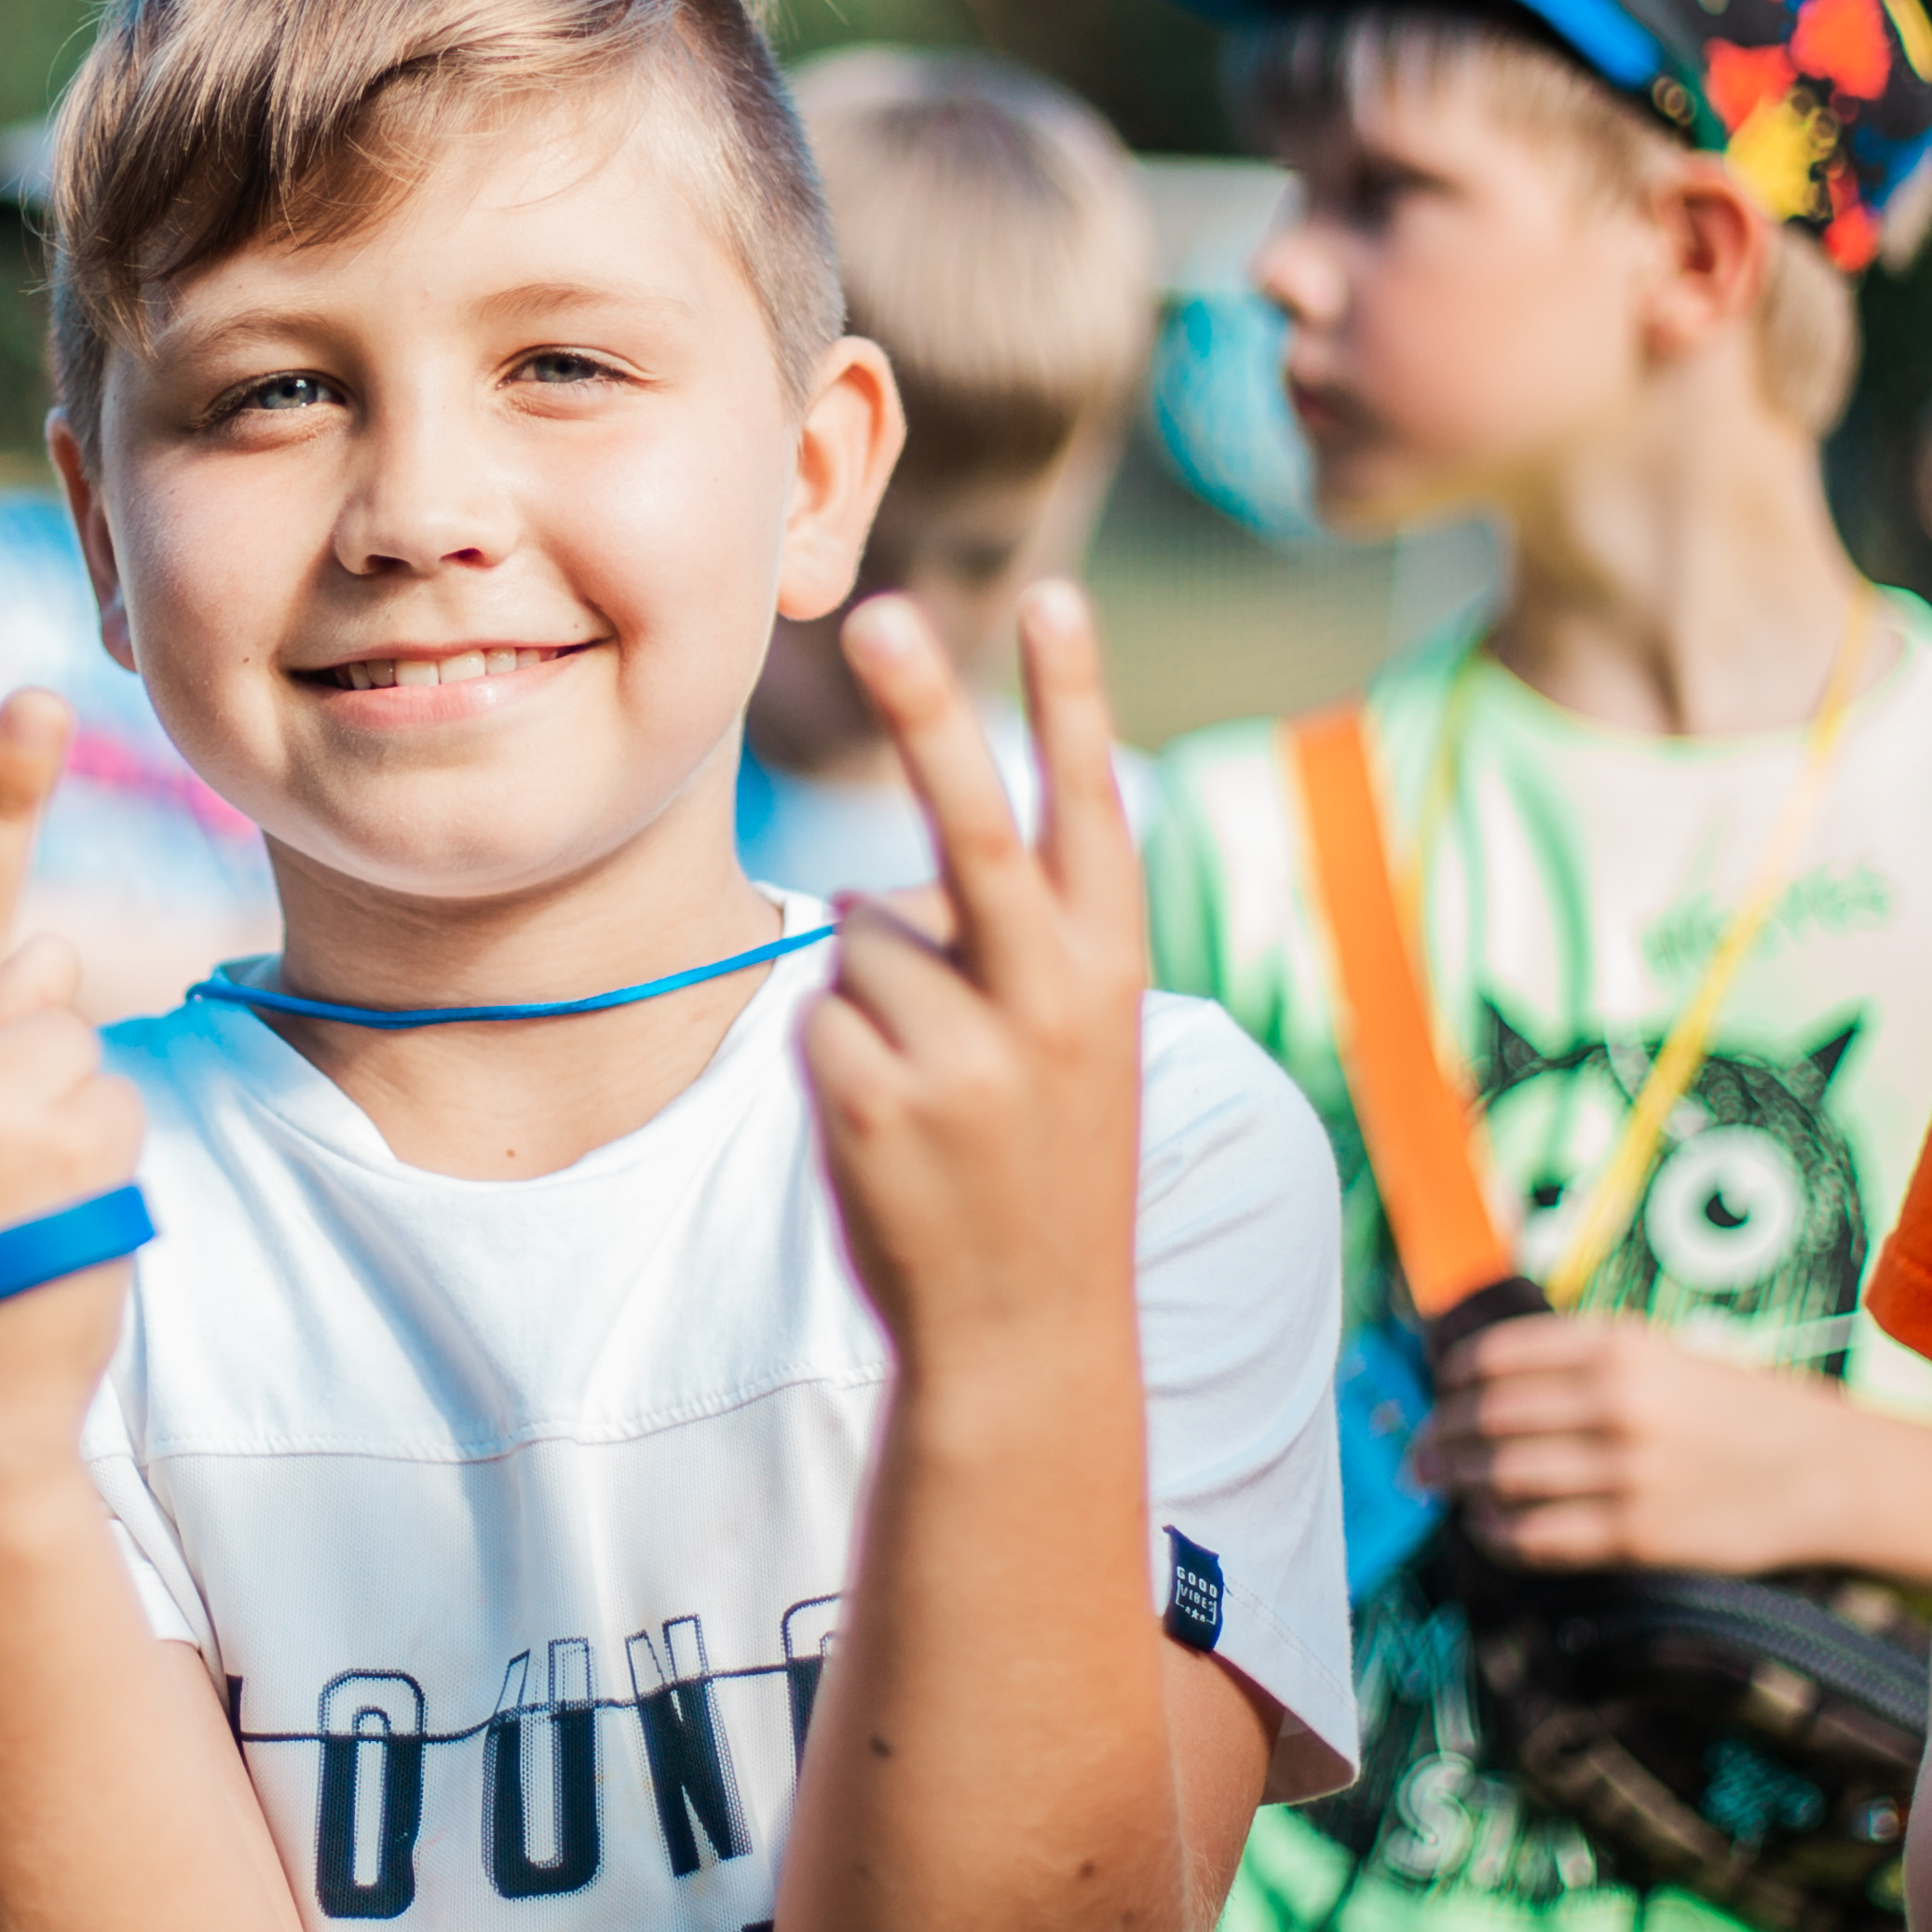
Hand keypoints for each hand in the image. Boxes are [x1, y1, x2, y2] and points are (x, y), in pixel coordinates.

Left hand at [800, 583, 1147, 1374]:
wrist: (1026, 1335)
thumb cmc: (1041, 1166)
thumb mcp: (1073, 1047)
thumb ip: (1010, 949)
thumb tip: (877, 896)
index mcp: (1110, 971)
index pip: (1091, 810)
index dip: (1074, 701)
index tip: (1057, 596)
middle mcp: (1049, 1001)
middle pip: (973, 829)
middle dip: (926, 715)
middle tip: (879, 614)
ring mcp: (962, 1053)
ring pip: (864, 939)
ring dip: (873, 997)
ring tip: (931, 1091)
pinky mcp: (873, 1097)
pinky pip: (821, 1011)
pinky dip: (837, 1052)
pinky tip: (890, 1126)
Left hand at [1422, 1312, 1857, 1571]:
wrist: (1831, 1472)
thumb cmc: (1743, 1409)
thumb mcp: (1667, 1354)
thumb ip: (1585, 1361)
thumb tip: (1487, 1380)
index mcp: (1618, 1346)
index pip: (1496, 1355)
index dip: (1452, 1376)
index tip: (1439, 1390)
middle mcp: (1615, 1403)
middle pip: (1487, 1418)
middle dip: (1438, 1436)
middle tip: (1418, 1451)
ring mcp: (1625, 1473)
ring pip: (1502, 1480)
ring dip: (1460, 1485)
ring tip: (1444, 1488)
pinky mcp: (1637, 1536)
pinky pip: (1539, 1538)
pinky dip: (1499, 1533)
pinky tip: (1490, 1526)